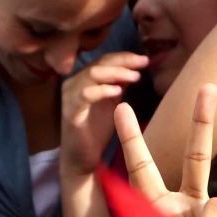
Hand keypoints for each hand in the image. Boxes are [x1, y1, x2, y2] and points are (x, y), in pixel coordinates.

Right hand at [61, 51, 146, 176]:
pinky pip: (85, 94)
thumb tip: (134, 70)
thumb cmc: (96, 131)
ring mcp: (70, 96)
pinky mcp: (70, 112)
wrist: (81, 158)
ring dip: (115, 73)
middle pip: (100, 63)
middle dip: (124, 61)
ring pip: (92, 74)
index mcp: (84, 79)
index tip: (145, 59)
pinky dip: (102, 90)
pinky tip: (118, 91)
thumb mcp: (112, 104)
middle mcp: (74, 83)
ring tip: (134, 76)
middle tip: (143, 63)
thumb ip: (119, 86)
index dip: (125, 57)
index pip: (105, 60)